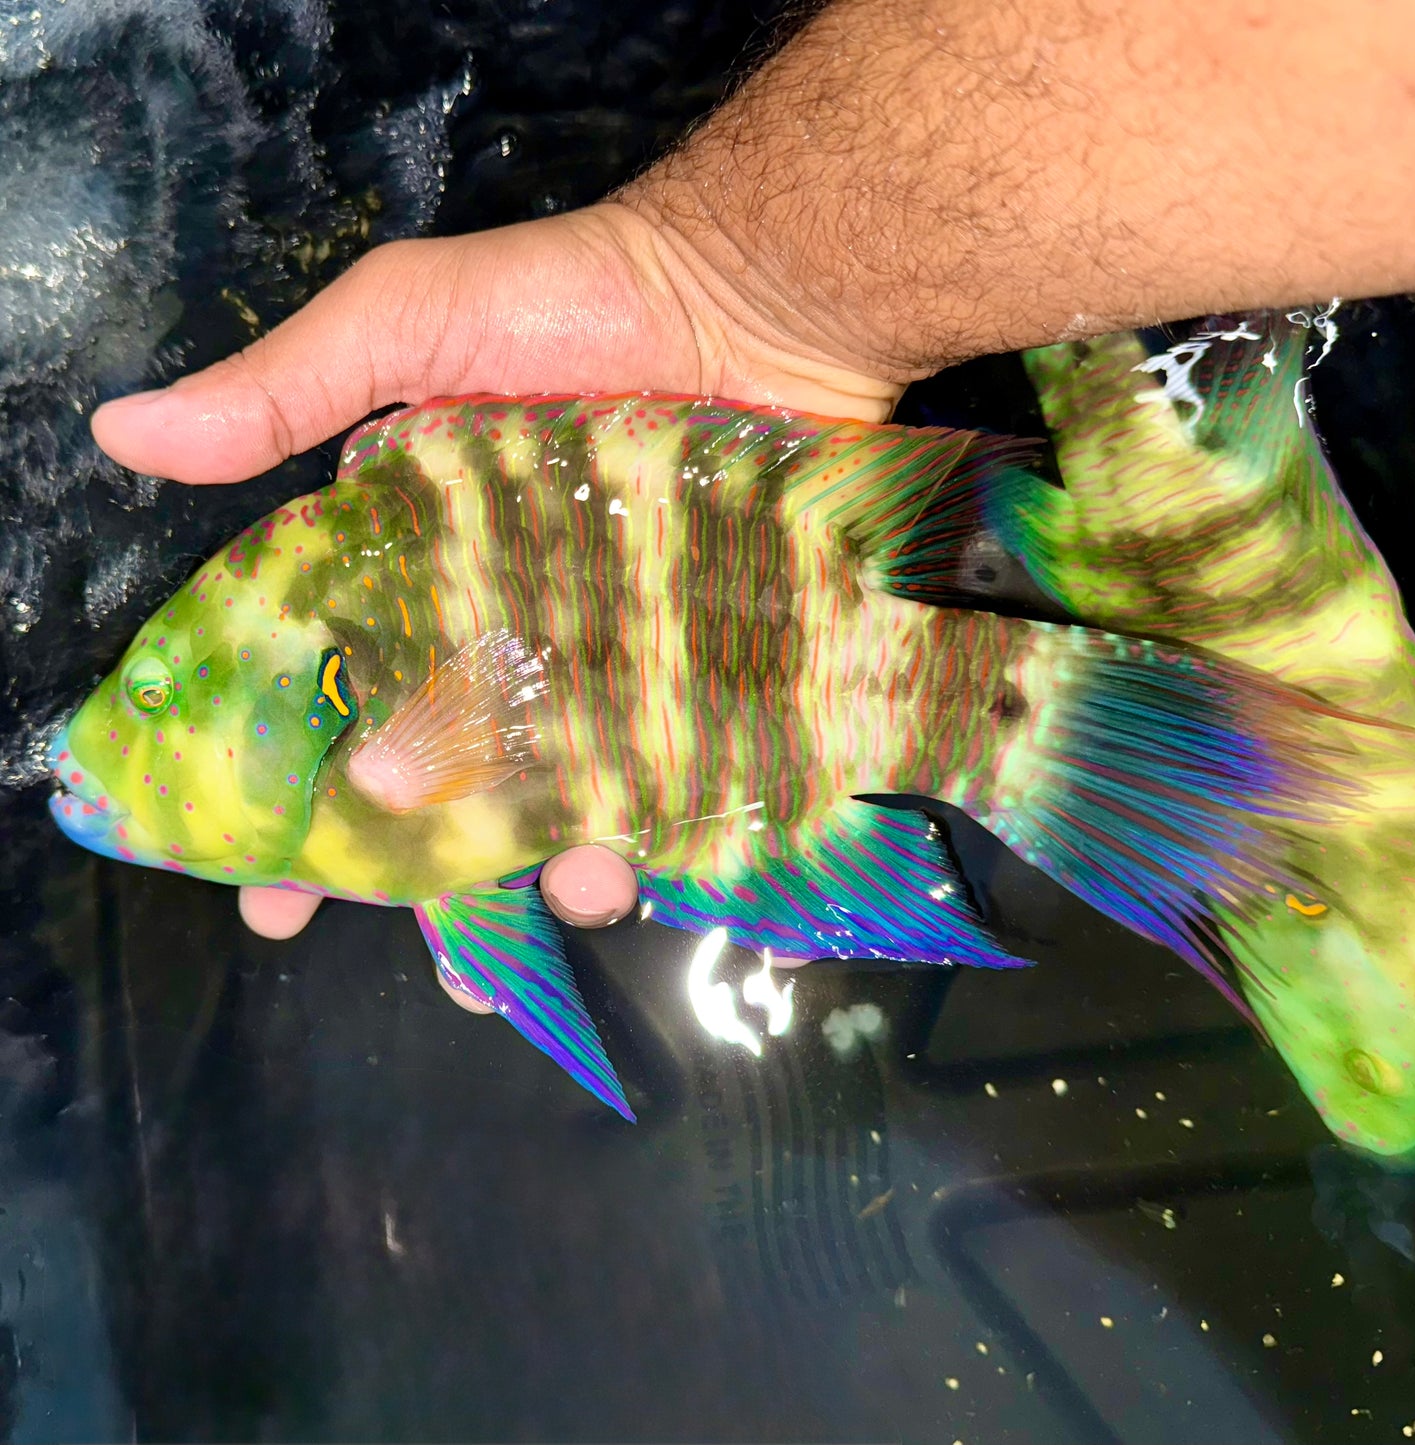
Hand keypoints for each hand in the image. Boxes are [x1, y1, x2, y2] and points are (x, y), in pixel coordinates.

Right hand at [91, 206, 867, 1002]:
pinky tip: (647, 862)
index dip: (292, 802)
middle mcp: (502, 640)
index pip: (334, 706)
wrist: (748, 295)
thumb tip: (129, 431)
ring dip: (555, 870)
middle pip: (451, 786)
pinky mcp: (696, 669)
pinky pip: (673, 775)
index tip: (261, 889)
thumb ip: (286, 392)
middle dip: (423, 881)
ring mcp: (604, 664)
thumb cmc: (573, 302)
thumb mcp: (409, 326)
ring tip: (562, 894)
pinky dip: (661, 829)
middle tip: (424, 961)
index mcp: (412, 580)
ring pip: (565, 803)